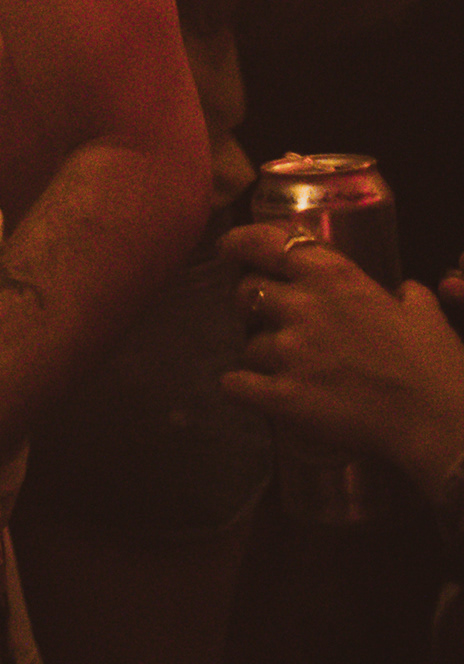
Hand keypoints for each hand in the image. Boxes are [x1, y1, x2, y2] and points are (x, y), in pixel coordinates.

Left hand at [220, 222, 463, 501]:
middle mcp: (303, 305)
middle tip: (264, 319)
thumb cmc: (434, 366)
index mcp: (334, 276)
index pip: (264, 242)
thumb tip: (404, 292)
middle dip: (250, 305)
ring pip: (247, 344)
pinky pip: (235, 384)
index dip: (238, 242)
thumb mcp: (423, 313)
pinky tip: (251, 391)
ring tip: (286, 371)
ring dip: (261, 355)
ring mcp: (289, 351)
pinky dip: (240, 387)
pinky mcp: (282, 396)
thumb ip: (406, 295)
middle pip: (246, 292)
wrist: (436, 421)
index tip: (228, 249)